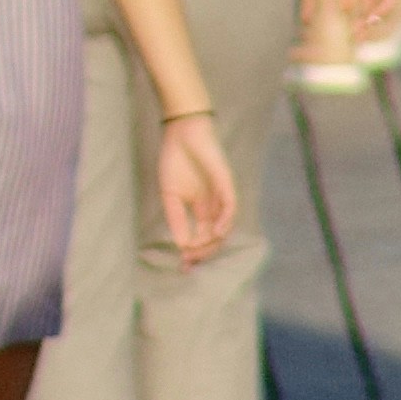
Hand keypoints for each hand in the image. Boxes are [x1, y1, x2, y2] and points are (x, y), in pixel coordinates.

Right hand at [155, 108, 242, 260]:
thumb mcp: (170, 195)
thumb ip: (176, 219)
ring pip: (224, 225)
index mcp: (201, 208)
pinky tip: (216, 232)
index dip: (194, 251)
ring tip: (199, 251)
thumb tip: (180, 244)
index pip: (202, 236)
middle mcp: (214, 206)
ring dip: (214, 241)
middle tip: (189, 261)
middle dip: (203, 251)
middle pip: (214, 236)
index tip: (182, 264)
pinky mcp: (226, 184)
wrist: (181, 134)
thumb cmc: (175, 160)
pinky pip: (230, 207)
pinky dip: (225, 221)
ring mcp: (221, 196)